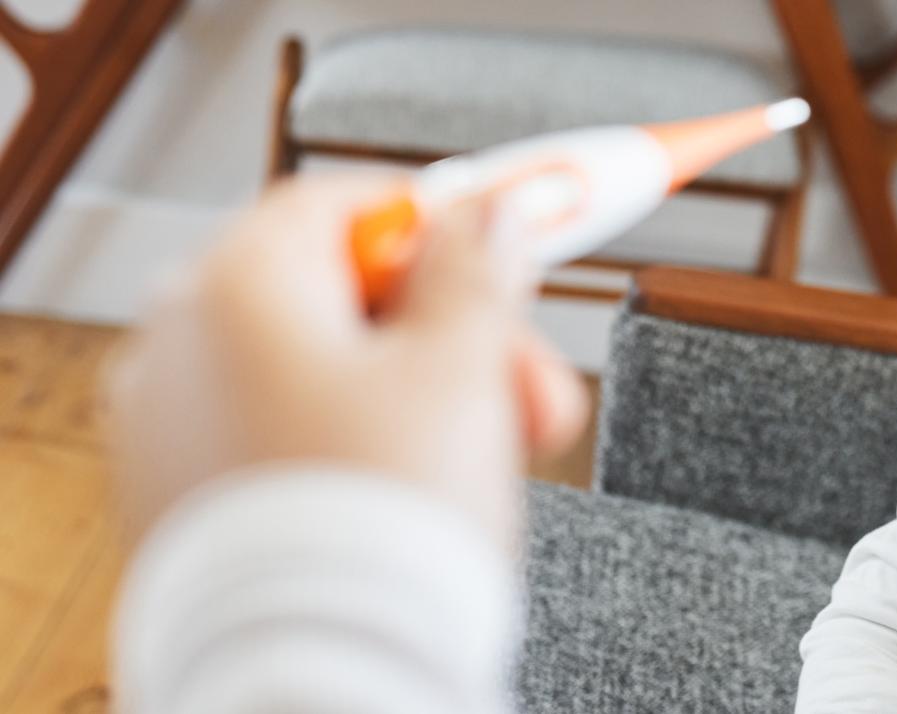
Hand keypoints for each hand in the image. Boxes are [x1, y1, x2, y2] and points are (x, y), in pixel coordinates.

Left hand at [106, 175, 587, 547]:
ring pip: (314, 373)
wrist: (325, 668)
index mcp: (237, 283)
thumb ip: (477, 270)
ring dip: (415, 398)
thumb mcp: (463, 368)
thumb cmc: (385, 519)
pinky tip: (415, 496)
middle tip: (531, 394)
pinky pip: (276, 439)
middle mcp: (178, 341)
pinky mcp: (175, 500)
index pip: (343, 204)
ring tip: (496, 459)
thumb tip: (490, 212)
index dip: (438, 225)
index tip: (502, 251)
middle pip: (339, 298)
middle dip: (452, 338)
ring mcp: (165, 425)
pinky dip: (348, 448)